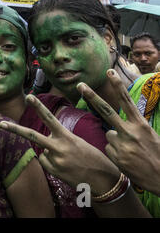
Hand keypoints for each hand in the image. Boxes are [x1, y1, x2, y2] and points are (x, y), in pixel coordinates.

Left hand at [0, 94, 119, 194]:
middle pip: (32, 136)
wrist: (103, 181)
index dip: (38, 107)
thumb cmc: (93, 158)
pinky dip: (52, 163)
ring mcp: (54, 161)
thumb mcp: (78, 143)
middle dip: (14, 130)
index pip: (50, 118)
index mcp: (67, 137)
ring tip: (68, 159)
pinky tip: (65, 167)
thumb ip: (60, 140)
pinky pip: (46, 162)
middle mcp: (59, 148)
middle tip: (0, 124)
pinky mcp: (53, 172)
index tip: (29, 97)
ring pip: (42, 151)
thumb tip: (45, 143)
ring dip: (50, 153)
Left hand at [78, 69, 159, 195]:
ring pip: (109, 134)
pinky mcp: (115, 155)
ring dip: (116, 140)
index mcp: (141, 125)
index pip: (126, 101)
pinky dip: (115, 152)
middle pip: (106, 110)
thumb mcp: (150, 135)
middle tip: (80, 85)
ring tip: (131, 151)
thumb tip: (114, 127)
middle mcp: (130, 132)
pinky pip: (108, 148)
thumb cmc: (157, 155)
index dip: (118, 85)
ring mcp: (121, 144)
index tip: (110, 72)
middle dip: (92, 97)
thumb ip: (134, 127)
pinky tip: (127, 159)